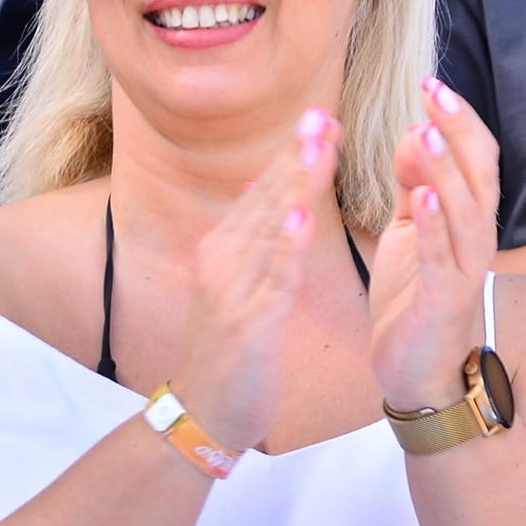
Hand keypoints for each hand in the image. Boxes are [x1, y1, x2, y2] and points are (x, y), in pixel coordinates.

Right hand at [168, 112, 342, 453]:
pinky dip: (290, 244)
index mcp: (221, 249)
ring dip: (298, 183)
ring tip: (319, 144)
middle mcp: (221, 260)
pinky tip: (306, 214)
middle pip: (267, 198)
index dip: (292, 153)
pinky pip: (275, 277)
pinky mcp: (249, 323)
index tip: (319, 115)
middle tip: (322, 112)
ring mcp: (232, 290)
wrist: (202, 413)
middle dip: (297, 154)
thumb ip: (247, 237)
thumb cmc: (225, 353)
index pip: (263, 190)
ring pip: (272, 227)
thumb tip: (256, 188)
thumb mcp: (231, 286)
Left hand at [370, 78, 498, 410]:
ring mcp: (462, 274)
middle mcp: (475, 242)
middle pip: (478, 176)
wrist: (417, 373)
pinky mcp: (442, 304)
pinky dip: (434, 228)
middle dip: (456, 130)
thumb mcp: (410, 231)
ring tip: (424, 131)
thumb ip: (413, 183)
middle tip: (432, 91)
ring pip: (465, 213)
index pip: (476, 158)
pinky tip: (421, 197)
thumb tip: (414, 131)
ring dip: (446, 170)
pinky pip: (442, 261)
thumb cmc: (414, 300)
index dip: (457, 120)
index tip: (430, 83)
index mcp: (466, 221)